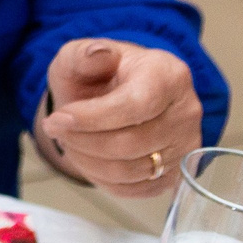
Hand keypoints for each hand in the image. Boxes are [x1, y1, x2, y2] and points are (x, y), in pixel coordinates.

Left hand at [37, 38, 204, 198]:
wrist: (114, 95)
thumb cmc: (98, 75)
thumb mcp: (81, 56)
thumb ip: (84, 54)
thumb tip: (97, 53)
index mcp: (169, 75)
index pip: (136, 106)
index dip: (92, 118)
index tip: (57, 119)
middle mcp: (187, 111)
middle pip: (132, 142)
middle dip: (82, 140)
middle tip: (55, 129)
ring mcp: (186, 145)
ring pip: (132, 169)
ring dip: (88, 160)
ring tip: (68, 141)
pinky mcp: (176, 172)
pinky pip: (135, 188)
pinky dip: (102, 178)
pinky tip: (86, 157)